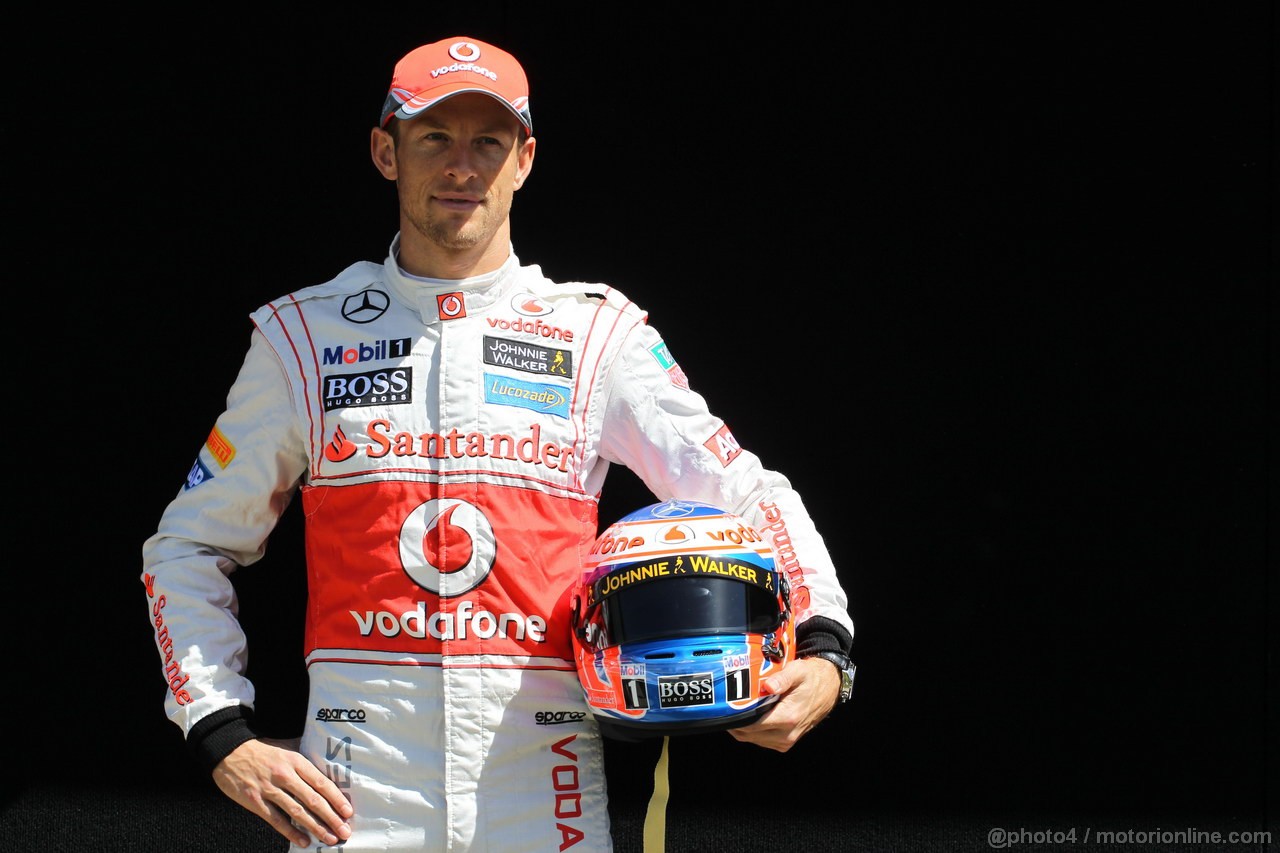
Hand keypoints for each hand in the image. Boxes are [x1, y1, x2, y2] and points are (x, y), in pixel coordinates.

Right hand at [212, 736, 353, 847]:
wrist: (229, 750)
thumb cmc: (262, 750)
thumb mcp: (286, 749)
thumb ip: (304, 763)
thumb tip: (327, 776)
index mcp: (296, 761)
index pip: (321, 782)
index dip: (336, 798)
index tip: (348, 812)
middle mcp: (285, 775)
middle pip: (313, 800)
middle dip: (331, 817)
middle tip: (344, 831)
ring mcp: (269, 789)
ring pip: (297, 812)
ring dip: (315, 827)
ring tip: (329, 839)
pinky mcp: (254, 801)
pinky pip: (276, 820)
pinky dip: (291, 832)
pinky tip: (303, 841)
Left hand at [727, 656, 840, 751]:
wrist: (829, 687)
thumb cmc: (811, 677)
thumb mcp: (798, 671)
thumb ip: (782, 678)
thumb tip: (768, 686)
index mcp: (788, 717)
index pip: (752, 724)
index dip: (736, 716)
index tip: (726, 706)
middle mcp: (787, 734)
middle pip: (748, 734)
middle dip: (735, 721)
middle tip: (727, 706)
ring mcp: (786, 741)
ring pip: (752, 739)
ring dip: (742, 727)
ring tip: (737, 709)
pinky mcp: (785, 743)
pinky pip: (761, 741)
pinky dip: (752, 731)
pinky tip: (751, 716)